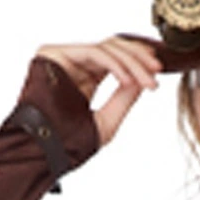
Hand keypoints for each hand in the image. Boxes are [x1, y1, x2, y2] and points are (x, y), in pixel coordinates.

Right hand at [35, 36, 164, 146]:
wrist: (41, 151)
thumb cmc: (68, 144)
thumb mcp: (107, 121)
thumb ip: (125, 98)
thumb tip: (145, 77)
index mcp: (87, 77)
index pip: (116, 60)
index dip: (138, 62)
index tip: (157, 73)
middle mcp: (76, 64)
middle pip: (113, 48)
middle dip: (138, 58)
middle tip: (156, 70)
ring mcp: (64, 57)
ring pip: (106, 48)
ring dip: (131, 62)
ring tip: (146, 80)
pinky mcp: (54, 52)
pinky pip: (93, 52)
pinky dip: (114, 64)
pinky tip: (128, 79)